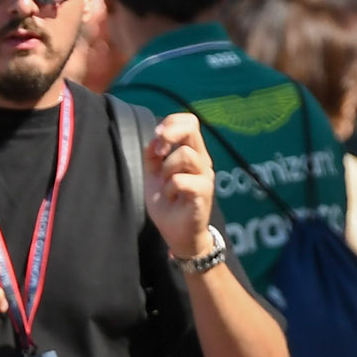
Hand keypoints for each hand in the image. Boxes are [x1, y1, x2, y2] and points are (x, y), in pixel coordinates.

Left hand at [145, 114, 215, 263]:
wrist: (178, 235)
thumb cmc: (168, 205)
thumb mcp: (154, 177)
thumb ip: (152, 156)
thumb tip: (154, 138)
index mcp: (192, 153)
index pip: (189, 122)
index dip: (172, 123)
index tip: (157, 136)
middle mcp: (201, 160)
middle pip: (191, 129)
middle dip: (169, 134)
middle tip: (158, 153)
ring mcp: (204, 175)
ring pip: (184, 155)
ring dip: (166, 170)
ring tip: (166, 187)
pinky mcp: (204, 192)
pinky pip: (181, 180)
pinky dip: (170, 188)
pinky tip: (172, 198)